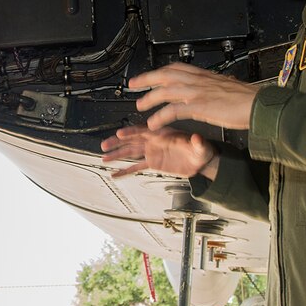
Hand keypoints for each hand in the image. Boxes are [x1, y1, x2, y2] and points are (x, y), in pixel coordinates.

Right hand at [100, 125, 215, 178]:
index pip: (144, 131)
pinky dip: (125, 170)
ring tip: (104, 158)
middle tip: (105, 145)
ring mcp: (152, 152)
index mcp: (163, 134)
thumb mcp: (201, 146)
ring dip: (117, 155)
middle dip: (117, 143)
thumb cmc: (201, 149)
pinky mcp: (153, 163)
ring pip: (131, 152)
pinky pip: (136, 166)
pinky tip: (115, 174)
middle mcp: (154, 141)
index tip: (120, 134)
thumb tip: (197, 138)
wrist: (201, 160)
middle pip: (132, 140)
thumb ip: (198, 142)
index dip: (132, 132)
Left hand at [130, 62, 257, 130]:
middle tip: (133, 85)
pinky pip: (173, 110)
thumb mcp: (227, 88)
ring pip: (165, 91)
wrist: (259, 105)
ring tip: (140, 106)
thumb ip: (214, 88)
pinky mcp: (199, 106)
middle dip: (147, 79)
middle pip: (165, 75)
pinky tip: (153, 123)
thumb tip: (212, 90)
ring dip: (150, 98)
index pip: (177, 67)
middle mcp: (199, 80)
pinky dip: (160, 116)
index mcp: (205, 75)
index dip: (161, 71)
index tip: (151, 74)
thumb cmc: (248, 100)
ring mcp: (198, 92)